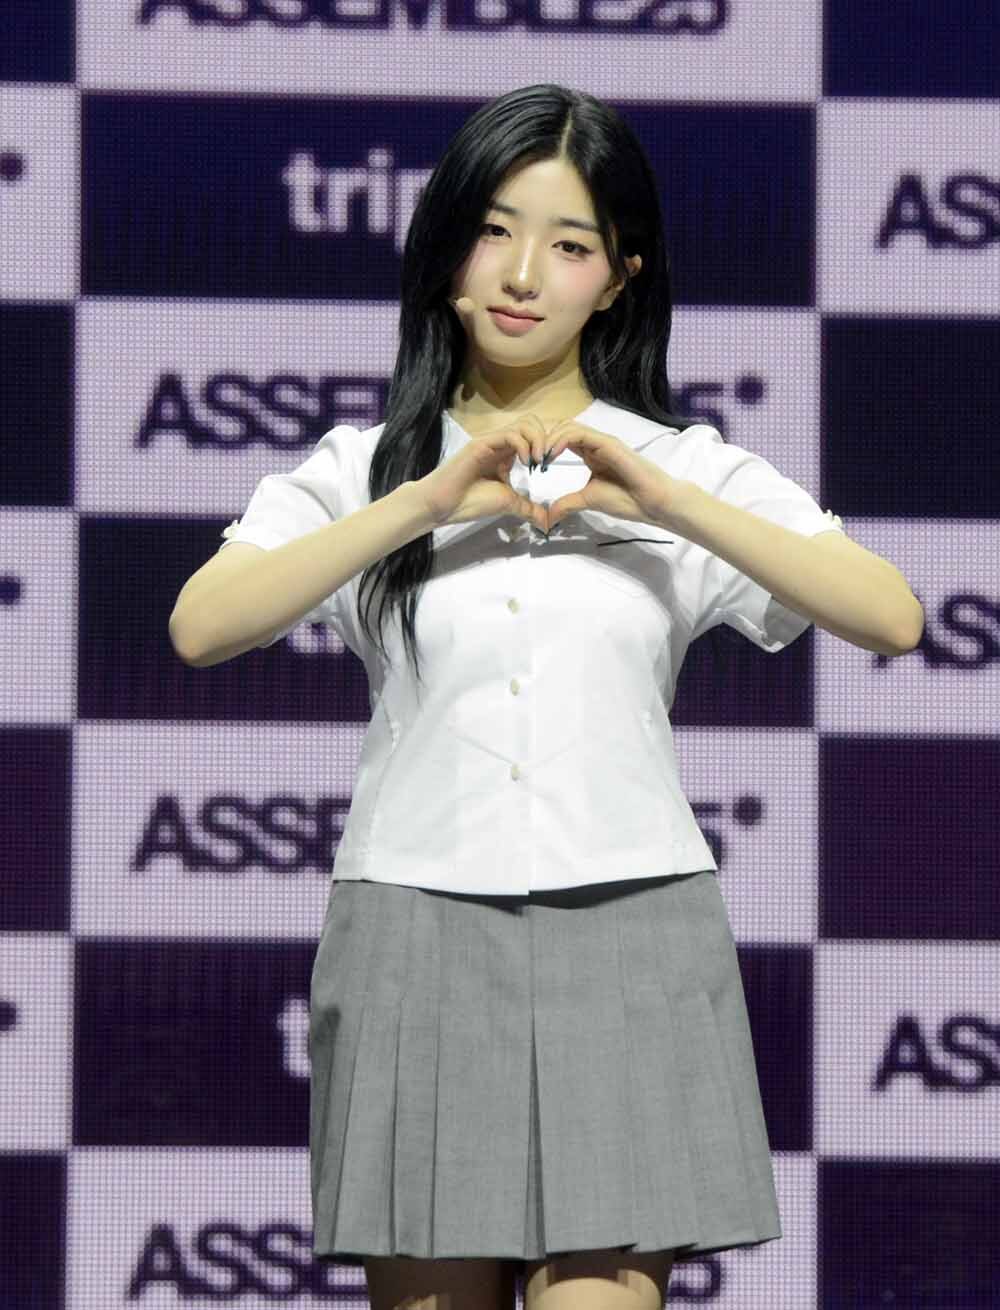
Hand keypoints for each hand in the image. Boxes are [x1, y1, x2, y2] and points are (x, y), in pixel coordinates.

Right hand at [416, 409, 551, 530]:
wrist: (442, 506)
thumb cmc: (470, 502)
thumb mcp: (508, 503)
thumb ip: (528, 508)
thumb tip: (546, 522)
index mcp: (507, 453)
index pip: (534, 435)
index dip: (547, 445)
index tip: (550, 466)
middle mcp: (501, 443)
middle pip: (532, 422)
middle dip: (546, 438)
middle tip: (546, 461)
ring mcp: (491, 441)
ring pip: (524, 424)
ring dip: (538, 440)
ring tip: (538, 461)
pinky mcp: (482, 443)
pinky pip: (510, 434)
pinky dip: (524, 445)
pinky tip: (526, 463)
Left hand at [542, 420, 680, 530]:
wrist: (653, 503)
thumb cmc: (628, 500)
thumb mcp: (588, 501)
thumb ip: (567, 504)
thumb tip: (547, 518)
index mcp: (590, 454)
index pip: (562, 439)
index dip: (544, 447)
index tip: (531, 465)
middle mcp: (595, 443)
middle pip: (562, 428)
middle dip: (543, 439)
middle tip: (530, 458)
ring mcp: (602, 441)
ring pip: (568, 427)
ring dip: (549, 439)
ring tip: (538, 458)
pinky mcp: (608, 443)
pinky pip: (580, 434)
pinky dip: (561, 441)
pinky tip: (551, 455)